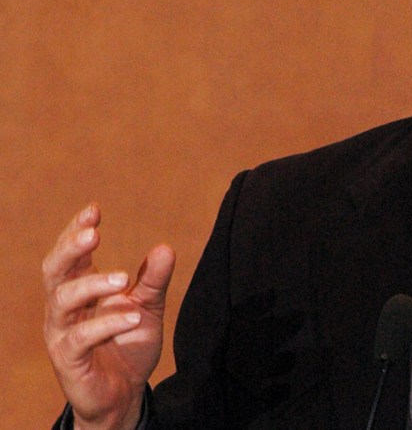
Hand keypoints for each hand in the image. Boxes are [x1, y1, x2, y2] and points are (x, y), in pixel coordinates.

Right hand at [42, 205, 175, 429]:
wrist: (125, 394)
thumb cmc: (128, 345)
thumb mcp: (148, 307)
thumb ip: (154, 280)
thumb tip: (165, 247)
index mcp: (80, 290)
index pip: (71, 255)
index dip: (76, 231)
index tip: (93, 210)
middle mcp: (64, 308)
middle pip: (54, 271)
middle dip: (70, 249)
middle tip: (94, 233)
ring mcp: (62, 333)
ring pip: (63, 300)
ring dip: (93, 284)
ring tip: (124, 278)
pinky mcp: (69, 359)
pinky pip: (82, 337)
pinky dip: (107, 323)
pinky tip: (132, 317)